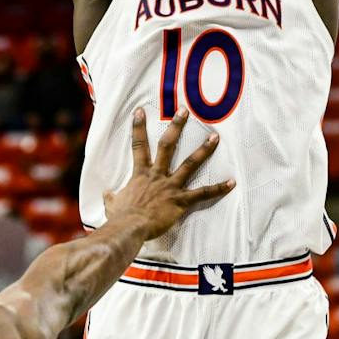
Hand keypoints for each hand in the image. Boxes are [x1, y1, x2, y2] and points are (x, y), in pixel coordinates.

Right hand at [104, 109, 234, 237]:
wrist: (129, 228)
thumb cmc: (120, 217)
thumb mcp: (112, 204)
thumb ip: (112, 196)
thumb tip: (107, 194)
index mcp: (140, 174)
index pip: (138, 145)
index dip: (139, 127)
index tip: (140, 111)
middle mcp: (157, 175)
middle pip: (168, 145)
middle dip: (176, 127)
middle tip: (185, 111)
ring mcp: (170, 186)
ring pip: (190, 163)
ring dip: (204, 150)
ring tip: (215, 137)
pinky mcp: (180, 201)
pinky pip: (202, 193)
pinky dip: (218, 189)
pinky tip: (232, 182)